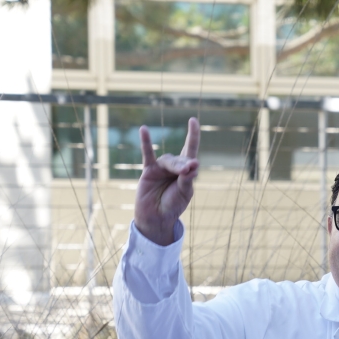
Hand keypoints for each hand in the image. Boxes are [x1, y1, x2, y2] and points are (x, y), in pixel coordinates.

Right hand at [134, 118, 199, 245]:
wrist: (157, 218)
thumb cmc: (173, 205)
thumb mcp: (184, 192)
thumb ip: (187, 178)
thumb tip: (194, 163)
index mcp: (186, 171)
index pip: (190, 149)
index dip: (193, 135)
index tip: (193, 121)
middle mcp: (174, 167)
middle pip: (180, 159)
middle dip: (184, 165)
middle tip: (187, 172)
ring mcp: (161, 168)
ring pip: (168, 160)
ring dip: (174, 166)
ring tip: (181, 172)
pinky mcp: (149, 171)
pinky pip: (147, 155)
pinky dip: (146, 143)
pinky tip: (144, 130)